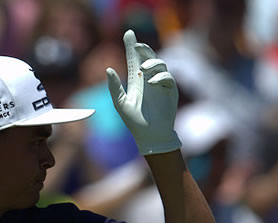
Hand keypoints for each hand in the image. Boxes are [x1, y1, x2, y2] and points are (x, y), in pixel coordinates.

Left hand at [106, 30, 180, 155]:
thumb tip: (108, 69)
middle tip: (136, 46)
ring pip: (159, 64)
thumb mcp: (120, 103)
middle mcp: (149, 79)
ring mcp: (160, 84)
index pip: (133, 60)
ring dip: (151, 63)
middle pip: (148, 57)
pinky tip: (151, 83)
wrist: (150, 135)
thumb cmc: (134, 121)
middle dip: (143, 48)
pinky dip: (160, 77)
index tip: (128, 33)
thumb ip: (114, 87)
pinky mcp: (170, 91)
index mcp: (136, 81)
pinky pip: (167, 77)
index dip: (131, 46)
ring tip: (143, 70)